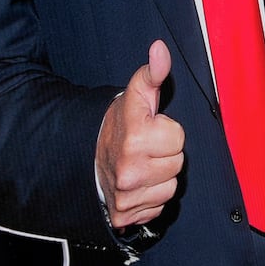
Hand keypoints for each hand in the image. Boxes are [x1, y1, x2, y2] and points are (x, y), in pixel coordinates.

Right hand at [96, 40, 184, 229]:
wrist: (85, 157)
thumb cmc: (118, 125)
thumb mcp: (136, 96)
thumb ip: (152, 73)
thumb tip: (160, 49)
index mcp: (135, 140)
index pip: (179, 139)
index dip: (168, 131)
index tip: (150, 129)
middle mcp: (129, 172)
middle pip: (178, 165)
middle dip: (166, 155)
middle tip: (146, 149)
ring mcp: (125, 197)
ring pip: (170, 188)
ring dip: (160, 177)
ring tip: (142, 165)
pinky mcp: (124, 216)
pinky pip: (158, 208)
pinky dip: (150, 198)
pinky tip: (138, 184)